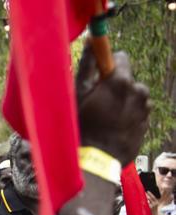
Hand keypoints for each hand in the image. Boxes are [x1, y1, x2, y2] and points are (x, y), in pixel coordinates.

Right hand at [76, 43, 149, 165]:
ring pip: (132, 97)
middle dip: (114, 87)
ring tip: (103, 119)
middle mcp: (139, 91)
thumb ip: (87, 65)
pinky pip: (135, 113)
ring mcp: (144, 109)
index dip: (106, 67)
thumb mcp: (78, 95)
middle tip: (96, 104)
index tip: (96, 79)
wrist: (95, 163)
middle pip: (126, 79)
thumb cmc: (83, 128)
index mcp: (122, 81)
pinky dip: (125, 117)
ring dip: (120, 103)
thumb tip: (92, 42)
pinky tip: (111, 128)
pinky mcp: (146, 124)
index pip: (120, 57)